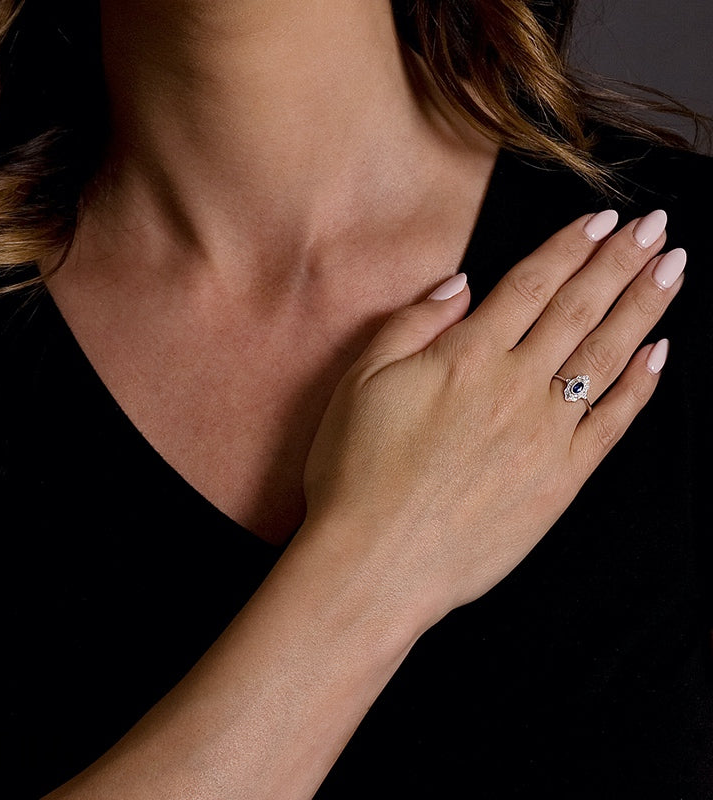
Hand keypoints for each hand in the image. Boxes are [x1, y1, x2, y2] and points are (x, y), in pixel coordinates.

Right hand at [302, 209, 681, 633]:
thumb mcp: (361, 382)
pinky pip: (612, 423)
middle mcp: (516, 387)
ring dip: (643, 307)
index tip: (601, 219)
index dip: (568, 247)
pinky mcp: (560, 481)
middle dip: (621, 261)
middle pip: (580, 309)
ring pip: (607, 356)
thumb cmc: (356, 473)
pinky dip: (640, 385)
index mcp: (467, 357)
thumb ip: (412, 324)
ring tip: (672, 268)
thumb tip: (460, 285)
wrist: (375, 563)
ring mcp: (546, 435)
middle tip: (655, 227)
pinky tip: (658, 354)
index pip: (531, 285)